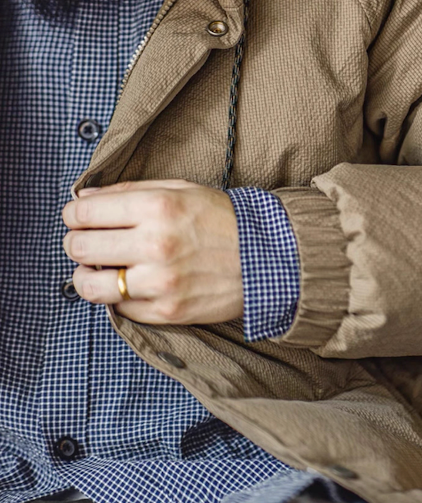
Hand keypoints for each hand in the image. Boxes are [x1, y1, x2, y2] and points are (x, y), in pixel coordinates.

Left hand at [62, 180, 242, 324]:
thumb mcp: (181, 190)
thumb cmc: (223, 221)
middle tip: (84, 241)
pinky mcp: (166, 312)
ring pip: (90, 285)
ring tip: (98, 269)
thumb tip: (84, 196)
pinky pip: (119, 308)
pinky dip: (119, 297)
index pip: (85, 211)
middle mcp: (155, 244)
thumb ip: (130, 191)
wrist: (267, 259)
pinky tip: (132, 283)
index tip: (76, 217)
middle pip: (81, 247)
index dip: (73, 213)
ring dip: (86, 276)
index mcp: (157, 207)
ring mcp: (160, 282)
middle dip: (76, 242)